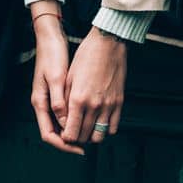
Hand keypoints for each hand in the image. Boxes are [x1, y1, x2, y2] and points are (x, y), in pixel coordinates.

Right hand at [29, 14, 80, 155]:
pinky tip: (86, 119)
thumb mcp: (56, 78)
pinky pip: (64, 113)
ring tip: (88, 134)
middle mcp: (43, 103)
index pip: (48, 134)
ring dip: (72, 131)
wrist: (50, 39)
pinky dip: (74, 119)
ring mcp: (48, 99)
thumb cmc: (52, 55)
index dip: (63, 145)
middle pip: (54, 132)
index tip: (79, 149)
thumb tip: (64, 123)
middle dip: (69, 141)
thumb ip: (59, 102)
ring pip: (59, 124)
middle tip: (87, 144)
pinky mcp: (55, 93)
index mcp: (39, 102)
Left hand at [61, 27, 126, 147]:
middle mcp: (94, 106)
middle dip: (76, 138)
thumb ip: (65, 102)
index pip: (71, 133)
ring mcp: (108, 105)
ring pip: (99, 136)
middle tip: (73, 132)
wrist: (107, 44)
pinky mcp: (119, 102)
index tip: (64, 133)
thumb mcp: (69, 78)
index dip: (66, 138)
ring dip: (91, 136)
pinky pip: (112, 127)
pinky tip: (98, 122)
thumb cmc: (85, 57)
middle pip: (84, 137)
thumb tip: (63, 120)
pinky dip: (105, 130)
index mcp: (78, 100)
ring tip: (85, 128)